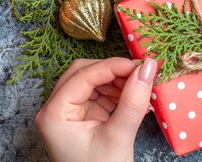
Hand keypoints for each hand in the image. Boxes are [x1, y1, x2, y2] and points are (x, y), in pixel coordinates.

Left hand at [35, 57, 156, 161]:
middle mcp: (56, 110)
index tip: (140, 64)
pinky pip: (98, 97)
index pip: (82, 75)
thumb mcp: (118, 137)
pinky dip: (117, 96)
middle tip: (141, 73)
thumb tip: (147, 68)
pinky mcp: (82, 121)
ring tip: (143, 89)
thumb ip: (132, 101)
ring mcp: (68, 115)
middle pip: (84, 74)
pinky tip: (136, 100)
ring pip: (92, 84)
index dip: (112, 66)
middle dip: (113, 72)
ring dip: (118, 83)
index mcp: (54, 114)